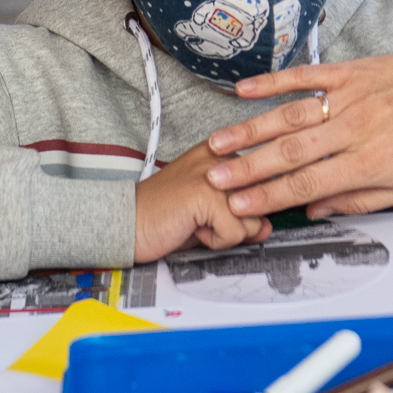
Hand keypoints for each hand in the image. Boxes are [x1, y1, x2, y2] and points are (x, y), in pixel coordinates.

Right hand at [134, 144, 272, 262]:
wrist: (125, 224)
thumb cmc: (163, 217)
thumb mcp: (211, 215)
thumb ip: (242, 216)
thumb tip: (268, 227)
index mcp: (221, 151)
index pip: (265, 182)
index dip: (247, 209)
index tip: (218, 210)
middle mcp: (220, 155)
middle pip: (262, 201)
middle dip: (238, 222)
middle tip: (204, 219)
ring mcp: (215, 173)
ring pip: (252, 219)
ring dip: (226, 233)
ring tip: (197, 222)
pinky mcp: (207, 194)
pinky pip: (234, 233)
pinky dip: (214, 241)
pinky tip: (191, 228)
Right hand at [202, 25, 392, 218]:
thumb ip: (361, 200)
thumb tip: (318, 210)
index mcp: (369, 162)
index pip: (307, 184)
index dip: (269, 198)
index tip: (239, 207)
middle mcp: (354, 128)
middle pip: (290, 152)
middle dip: (247, 169)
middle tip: (214, 180)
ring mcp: (349, 96)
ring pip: (289, 115)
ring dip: (250, 130)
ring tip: (218, 144)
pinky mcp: (350, 71)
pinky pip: (305, 76)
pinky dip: (272, 82)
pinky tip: (244, 90)